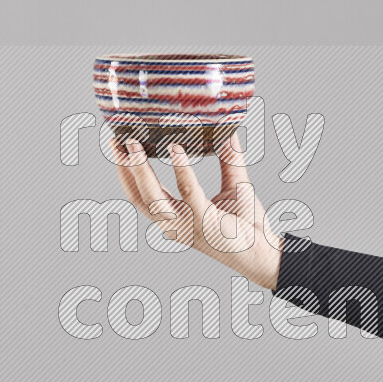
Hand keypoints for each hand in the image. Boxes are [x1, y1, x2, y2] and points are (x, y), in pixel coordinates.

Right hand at [110, 134, 282, 289]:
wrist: (267, 253)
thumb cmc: (249, 225)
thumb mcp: (234, 185)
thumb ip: (229, 158)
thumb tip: (227, 128)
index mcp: (175, 219)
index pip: (140, 195)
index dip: (125, 172)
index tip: (117, 145)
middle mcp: (175, 225)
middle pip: (138, 197)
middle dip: (123, 169)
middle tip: (115, 139)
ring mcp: (187, 226)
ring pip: (153, 197)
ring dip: (140, 169)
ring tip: (134, 143)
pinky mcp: (205, 223)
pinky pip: (189, 192)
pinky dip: (181, 169)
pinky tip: (176, 148)